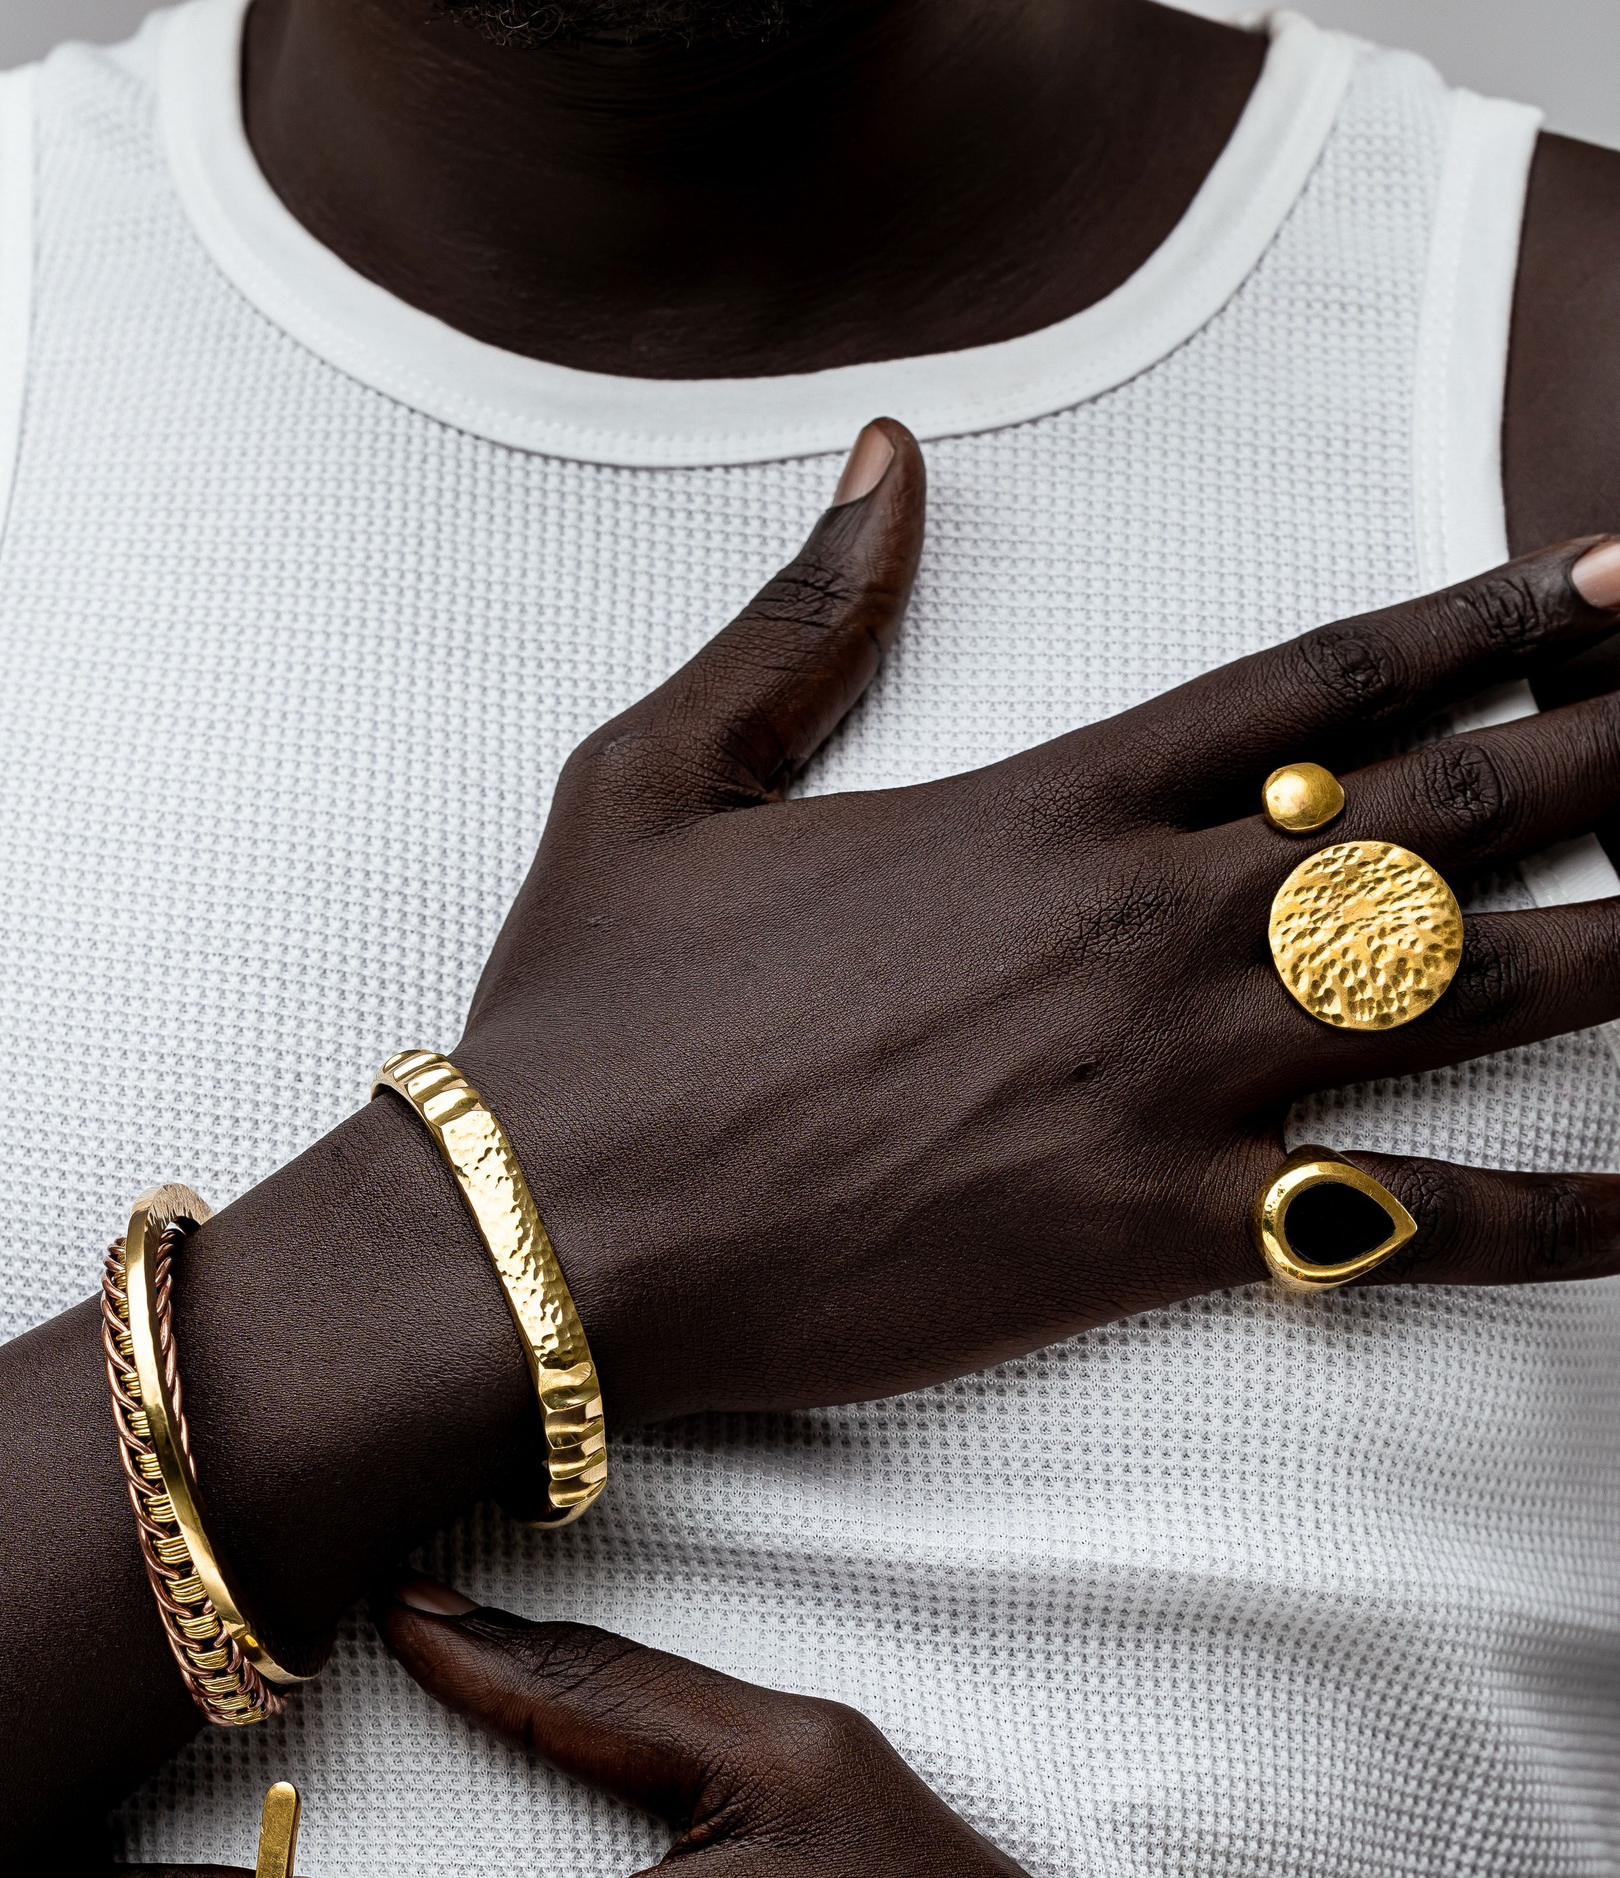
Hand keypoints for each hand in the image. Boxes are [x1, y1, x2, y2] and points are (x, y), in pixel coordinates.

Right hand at [455, 423, 1619, 1422]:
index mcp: (1040, 802)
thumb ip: (795, 619)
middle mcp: (1138, 920)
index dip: (1487, 624)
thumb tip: (880, 465)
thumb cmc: (590, 1020)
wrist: (542, 1235)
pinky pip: (1395, 1221)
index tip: (1616, 581)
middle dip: (1614, 755)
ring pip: (1458, 989)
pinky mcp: (1149, 1229)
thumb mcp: (656, 774)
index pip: (1316, 686)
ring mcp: (1161, 1077)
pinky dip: (1545, 1219)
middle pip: (1441, 814)